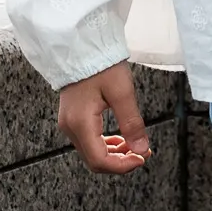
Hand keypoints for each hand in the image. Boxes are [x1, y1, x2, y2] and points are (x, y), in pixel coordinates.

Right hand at [56, 62, 151, 176]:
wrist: (83, 44)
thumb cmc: (101, 63)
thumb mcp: (122, 91)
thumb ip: (132, 123)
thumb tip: (142, 149)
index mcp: (80, 123)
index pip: (99, 161)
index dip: (122, 166)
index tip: (142, 158)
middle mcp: (70, 127)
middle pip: (94, 161)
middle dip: (120, 161)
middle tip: (143, 152)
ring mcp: (68, 123)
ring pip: (91, 152)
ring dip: (114, 153)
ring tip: (135, 145)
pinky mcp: (72, 117)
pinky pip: (88, 141)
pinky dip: (106, 144)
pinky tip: (120, 138)